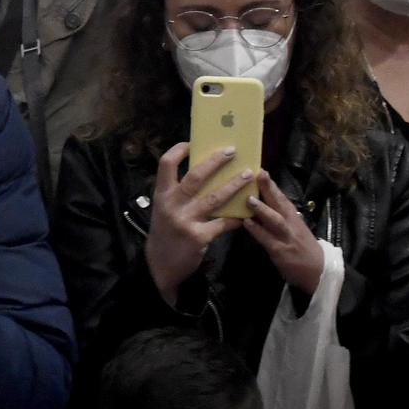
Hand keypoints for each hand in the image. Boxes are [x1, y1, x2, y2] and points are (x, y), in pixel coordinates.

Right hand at [144, 142, 249, 307]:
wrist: (161, 265)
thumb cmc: (165, 232)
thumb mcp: (164, 209)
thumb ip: (177, 193)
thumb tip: (203, 172)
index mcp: (161, 194)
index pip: (166, 164)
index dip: (179, 151)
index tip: (192, 143)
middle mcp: (172, 204)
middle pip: (196, 176)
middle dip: (216, 161)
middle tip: (232, 151)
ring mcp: (186, 221)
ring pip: (214, 197)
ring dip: (233, 185)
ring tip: (247, 175)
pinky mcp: (199, 237)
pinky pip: (222, 223)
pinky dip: (235, 218)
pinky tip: (245, 214)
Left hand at [243, 173, 323, 295]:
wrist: (318, 270)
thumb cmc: (303, 246)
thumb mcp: (295, 227)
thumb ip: (281, 215)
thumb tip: (264, 201)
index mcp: (293, 216)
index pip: (282, 197)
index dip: (272, 185)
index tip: (262, 171)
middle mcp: (291, 223)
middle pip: (279, 203)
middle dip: (269, 189)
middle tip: (258, 175)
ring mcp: (285, 236)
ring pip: (274, 220)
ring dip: (262, 209)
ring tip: (249, 199)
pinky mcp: (279, 250)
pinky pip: (266, 238)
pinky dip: (256, 231)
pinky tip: (246, 223)